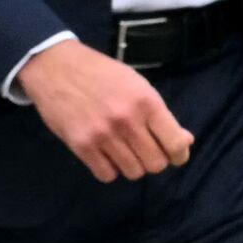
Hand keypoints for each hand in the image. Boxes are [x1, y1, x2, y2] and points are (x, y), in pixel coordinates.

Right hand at [20, 39, 194, 184]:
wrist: (56, 67)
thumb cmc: (101, 73)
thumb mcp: (136, 85)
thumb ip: (160, 115)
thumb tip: (186, 141)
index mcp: (146, 102)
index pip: (175, 144)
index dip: (179, 155)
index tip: (174, 155)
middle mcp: (127, 120)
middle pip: (155, 164)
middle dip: (153, 160)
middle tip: (143, 149)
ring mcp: (103, 135)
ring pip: (133, 172)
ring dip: (131, 165)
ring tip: (122, 150)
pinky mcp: (82, 146)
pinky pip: (106, 175)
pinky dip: (109, 169)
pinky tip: (105, 154)